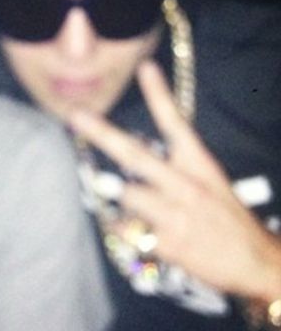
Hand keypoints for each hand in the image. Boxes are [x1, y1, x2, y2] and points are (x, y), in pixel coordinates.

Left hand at [68, 60, 280, 301]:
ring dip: (125, 201)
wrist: (256, 263)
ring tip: (146, 213)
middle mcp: (185, 184)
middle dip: (102, 133)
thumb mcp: (209, 181)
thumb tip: (128, 160)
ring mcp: (174, 213)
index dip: (159, 94)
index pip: (176, 123)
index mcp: (199, 164)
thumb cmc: (225, 217)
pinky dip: (128, 230)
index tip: (145, 67)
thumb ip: (173, 168)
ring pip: (126, 194)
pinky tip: (146, 235)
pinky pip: (127, 228)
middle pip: (135, 154)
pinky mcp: (165, 242)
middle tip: (76, 114)